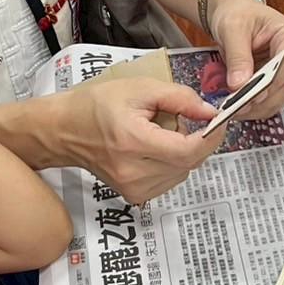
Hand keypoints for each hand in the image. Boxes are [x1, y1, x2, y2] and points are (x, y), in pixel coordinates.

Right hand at [59, 78, 223, 203]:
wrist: (65, 130)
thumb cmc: (97, 105)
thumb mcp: (140, 88)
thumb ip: (180, 98)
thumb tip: (210, 111)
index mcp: (133, 142)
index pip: (187, 150)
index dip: (210, 136)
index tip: (218, 120)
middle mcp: (133, 172)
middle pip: (189, 162)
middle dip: (197, 139)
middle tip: (186, 117)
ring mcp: (133, 188)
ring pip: (183, 173)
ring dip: (184, 152)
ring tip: (161, 132)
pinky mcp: (134, 196)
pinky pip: (170, 180)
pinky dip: (172, 163)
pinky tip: (155, 148)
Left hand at [207, 0, 283, 116]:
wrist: (237, 14)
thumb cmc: (238, 14)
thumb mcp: (232, 29)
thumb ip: (237, 56)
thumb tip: (239, 85)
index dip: (266, 84)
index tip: (244, 95)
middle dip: (257, 99)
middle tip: (231, 107)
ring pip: (279, 99)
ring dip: (255, 108)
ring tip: (230, 109)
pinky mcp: (283, 84)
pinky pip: (272, 102)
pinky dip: (255, 108)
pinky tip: (237, 108)